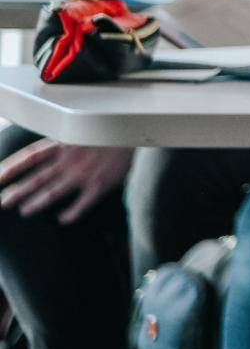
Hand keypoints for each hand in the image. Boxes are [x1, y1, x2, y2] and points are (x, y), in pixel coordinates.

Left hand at [0, 142, 134, 223]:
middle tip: (3, 202)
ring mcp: (85, 173)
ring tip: (24, 211)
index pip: (30, 156)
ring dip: (35, 203)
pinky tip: (63, 220)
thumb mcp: (82, 129)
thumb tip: (43, 152)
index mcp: (64, 142)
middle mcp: (70, 159)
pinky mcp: (101, 184)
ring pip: (53, 192)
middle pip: (37, 178)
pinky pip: (81, 203)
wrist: (138, 131)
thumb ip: (63, 141)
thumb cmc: (109, 130)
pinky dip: (71, 214)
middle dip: (17, 192)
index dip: (11, 167)